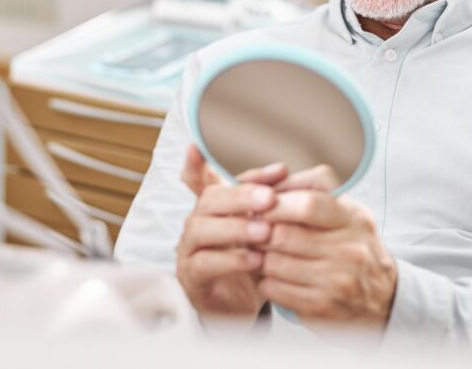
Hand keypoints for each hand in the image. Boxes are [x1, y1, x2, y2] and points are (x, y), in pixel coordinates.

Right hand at [175, 146, 286, 322]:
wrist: (238, 304)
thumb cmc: (249, 259)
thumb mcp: (261, 227)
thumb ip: (266, 199)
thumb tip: (282, 169)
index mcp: (213, 205)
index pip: (219, 179)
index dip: (229, 171)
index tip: (263, 167)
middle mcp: (197, 221)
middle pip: (209, 199)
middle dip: (240, 196)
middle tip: (269, 198)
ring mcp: (190, 248)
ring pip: (201, 229)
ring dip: (235, 228)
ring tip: (265, 232)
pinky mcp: (191, 276)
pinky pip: (204, 263)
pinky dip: (230, 260)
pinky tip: (256, 260)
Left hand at [259, 166, 397, 328]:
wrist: (383, 296)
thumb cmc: (352, 243)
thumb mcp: (345, 210)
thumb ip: (310, 188)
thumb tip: (270, 183)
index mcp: (353, 218)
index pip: (308, 204)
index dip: (276, 204)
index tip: (260, 205)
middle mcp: (349, 250)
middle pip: (285, 235)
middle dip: (259, 231)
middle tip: (250, 229)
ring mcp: (337, 281)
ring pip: (274, 263)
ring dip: (257, 255)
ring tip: (256, 250)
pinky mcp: (323, 307)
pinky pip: (275, 289)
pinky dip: (264, 280)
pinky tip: (268, 274)